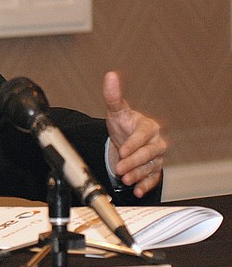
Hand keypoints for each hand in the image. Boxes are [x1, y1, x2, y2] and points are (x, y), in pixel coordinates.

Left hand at [103, 71, 166, 197]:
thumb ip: (113, 96)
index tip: (122, 150)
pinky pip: (154, 179)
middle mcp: (156, 142)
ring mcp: (157, 157)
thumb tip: (110, 76)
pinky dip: (145, 185)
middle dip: (134, 162)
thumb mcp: (116, 111)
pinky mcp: (155, 170)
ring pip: (150, 167)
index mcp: (148, 127)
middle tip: (120, 169)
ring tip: (125, 180)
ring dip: (138, 175)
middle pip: (148, 154)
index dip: (133, 144)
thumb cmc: (123, 124)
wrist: (126, 139)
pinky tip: (137, 190)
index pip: (143, 136)